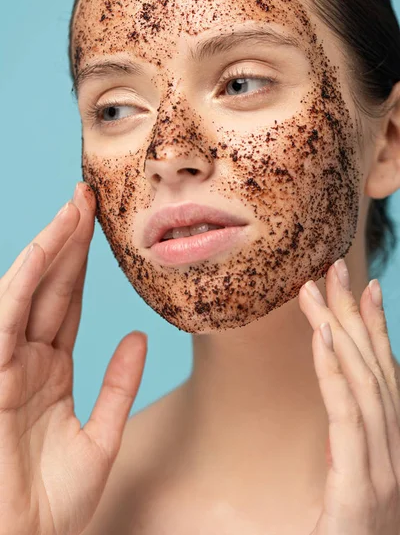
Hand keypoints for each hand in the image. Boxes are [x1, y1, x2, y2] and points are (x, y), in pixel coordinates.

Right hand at [0, 182, 146, 534]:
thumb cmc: (54, 505)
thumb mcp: (101, 438)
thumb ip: (119, 385)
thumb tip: (140, 337)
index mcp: (52, 372)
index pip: (69, 304)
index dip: (84, 266)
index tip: (102, 228)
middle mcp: (29, 361)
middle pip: (52, 288)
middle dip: (70, 242)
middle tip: (88, 197)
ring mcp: (9, 366)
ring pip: (31, 292)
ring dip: (52, 248)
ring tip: (75, 208)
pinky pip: (10, 317)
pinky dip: (25, 281)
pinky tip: (46, 249)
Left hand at [299, 258, 399, 534]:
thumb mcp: (353, 489)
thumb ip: (351, 454)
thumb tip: (335, 423)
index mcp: (394, 448)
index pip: (386, 375)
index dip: (378, 328)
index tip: (366, 288)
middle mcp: (396, 451)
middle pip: (375, 367)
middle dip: (355, 313)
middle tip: (337, 268)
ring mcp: (384, 468)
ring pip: (363, 381)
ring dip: (338, 328)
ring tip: (316, 289)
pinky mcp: (360, 486)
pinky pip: (346, 415)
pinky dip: (334, 371)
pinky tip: (321, 337)